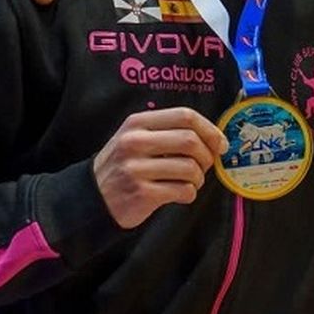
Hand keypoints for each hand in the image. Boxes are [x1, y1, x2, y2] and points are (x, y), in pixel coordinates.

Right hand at [93, 108, 229, 228]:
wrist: (92, 198)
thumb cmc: (124, 166)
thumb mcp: (136, 138)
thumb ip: (167, 132)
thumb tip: (213, 138)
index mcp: (137, 123)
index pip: (184, 116)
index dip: (210, 129)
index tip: (220, 143)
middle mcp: (135, 142)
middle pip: (190, 141)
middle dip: (207, 156)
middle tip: (206, 166)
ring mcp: (136, 168)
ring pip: (190, 168)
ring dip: (199, 178)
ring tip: (191, 182)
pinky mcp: (141, 193)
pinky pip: (182, 191)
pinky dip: (189, 193)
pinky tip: (180, 194)